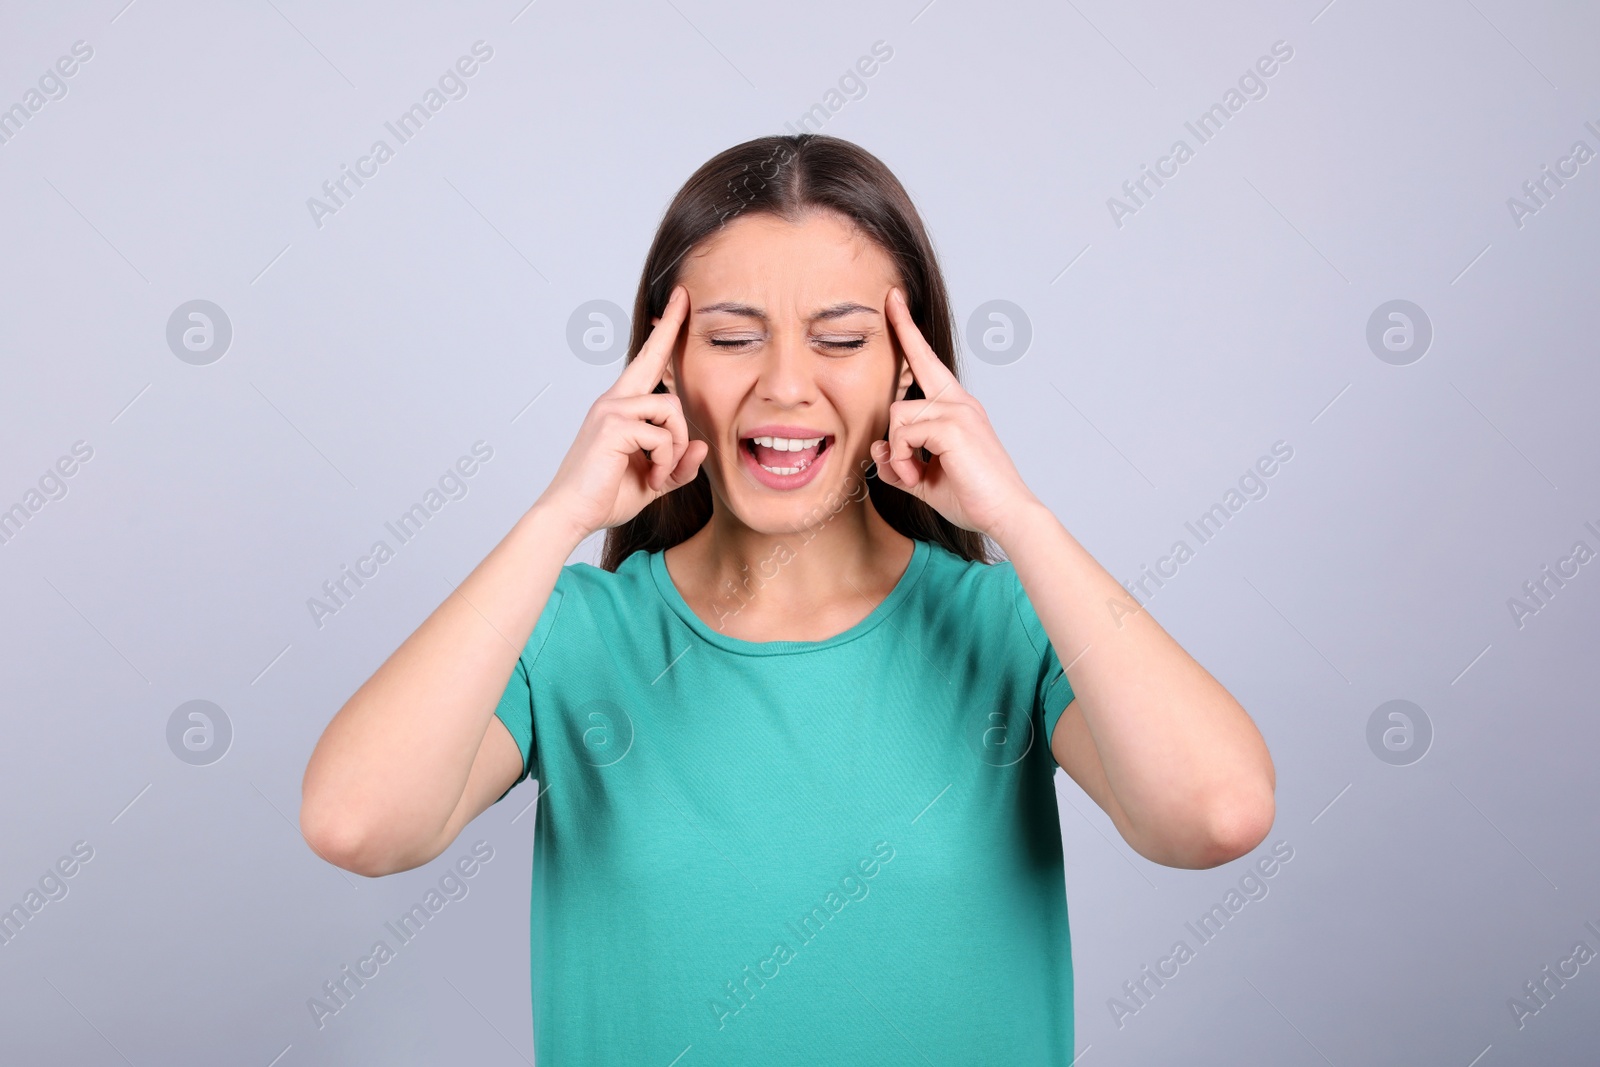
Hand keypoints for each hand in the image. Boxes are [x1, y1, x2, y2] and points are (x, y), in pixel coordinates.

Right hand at [534, 285, 708, 537]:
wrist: (570, 515)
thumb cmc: (605, 496)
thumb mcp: (654, 480)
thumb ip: (678, 464)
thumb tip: (701, 445)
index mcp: (621, 406)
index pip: (647, 360)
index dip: (666, 329)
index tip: (680, 299)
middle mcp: (613, 400)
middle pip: (655, 362)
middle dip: (672, 343)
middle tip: (678, 352)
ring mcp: (611, 409)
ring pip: (671, 409)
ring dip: (675, 447)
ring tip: (661, 473)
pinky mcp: (613, 425)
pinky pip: (662, 436)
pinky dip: (666, 462)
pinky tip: (653, 478)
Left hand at [870, 288, 1038, 541]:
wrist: (1007, 514)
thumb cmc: (973, 496)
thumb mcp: (925, 479)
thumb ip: (899, 461)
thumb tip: (877, 447)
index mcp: (956, 408)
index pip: (926, 362)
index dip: (907, 331)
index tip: (892, 300)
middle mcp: (959, 402)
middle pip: (905, 390)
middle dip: (899, 400)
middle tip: (908, 428)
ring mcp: (958, 410)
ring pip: (897, 416)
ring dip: (898, 453)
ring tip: (918, 475)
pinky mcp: (954, 425)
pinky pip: (904, 433)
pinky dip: (903, 459)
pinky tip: (919, 474)